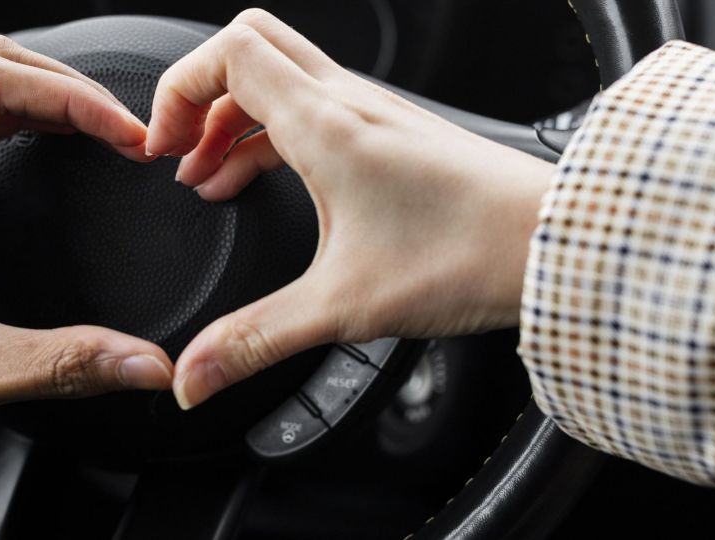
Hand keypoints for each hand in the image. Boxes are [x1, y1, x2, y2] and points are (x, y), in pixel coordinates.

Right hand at [145, 9, 554, 409]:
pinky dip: (269, 135)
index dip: (176, 90)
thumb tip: (195, 373)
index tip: (159, 147)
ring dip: (232, 118)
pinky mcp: (390, 134)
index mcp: (325, 124)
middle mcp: (348, 102)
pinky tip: (263, 183)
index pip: (227, 53)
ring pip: (280, 77)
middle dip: (199, 92)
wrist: (554, 245)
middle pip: (249, 46)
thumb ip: (256, 340)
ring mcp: (372, 113)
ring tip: (208, 176)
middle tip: (177, 146)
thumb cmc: (472, 254)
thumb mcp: (343, 306)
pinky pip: (309, 109)